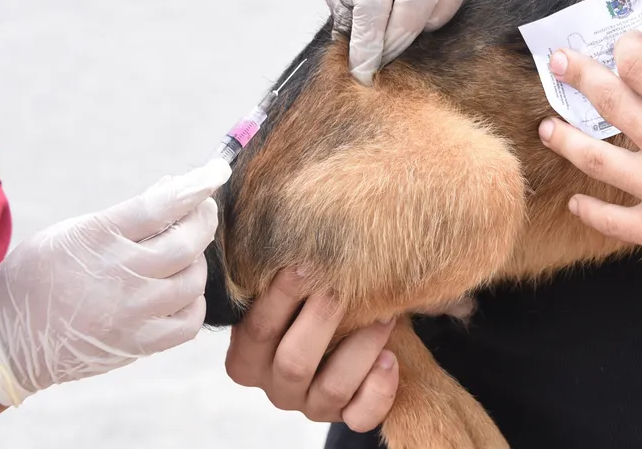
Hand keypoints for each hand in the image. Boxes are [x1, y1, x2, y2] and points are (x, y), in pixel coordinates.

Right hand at [0, 158, 230, 406]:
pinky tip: (181, 291)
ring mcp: (130, 313)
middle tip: (203, 209)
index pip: (160, 206)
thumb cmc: (40, 276)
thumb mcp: (72, 232)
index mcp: (97, 239)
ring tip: (183, 253)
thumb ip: (126, 214)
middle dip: (204, 219)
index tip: (216, 172)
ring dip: (197, 261)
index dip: (195, 186)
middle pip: (186, 243)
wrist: (7, 342)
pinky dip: (193, 301)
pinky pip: (188, 321)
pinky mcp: (137, 344)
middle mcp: (119, 276)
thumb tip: (174, 187)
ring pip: (192, 280)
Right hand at [225, 269, 397, 430]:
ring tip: (384, 314)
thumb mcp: (295, 290)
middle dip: (323, 318)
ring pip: (332, 388)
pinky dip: (379, 388)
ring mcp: (312, 406)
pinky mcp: (347, 416)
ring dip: (361, 346)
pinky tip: (391, 358)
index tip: (305, 262)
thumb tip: (288, 224)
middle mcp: (278, 387)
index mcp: (250, 358)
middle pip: (293, 362)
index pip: (257, 330)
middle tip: (344, 285)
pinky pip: (361, 417)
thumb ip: (286, 273)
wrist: (356, 329)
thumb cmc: (319, 302)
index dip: (281, 296)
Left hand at [538, 8, 641, 306]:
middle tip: (557, 65)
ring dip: (565, 140)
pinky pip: (613, 221)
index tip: (621, 43)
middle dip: (577, 77)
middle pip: (608, 102)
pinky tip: (576, 201)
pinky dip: (590, 210)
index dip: (624, 48)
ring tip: (547, 128)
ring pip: (596, 160)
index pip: (638, 65)